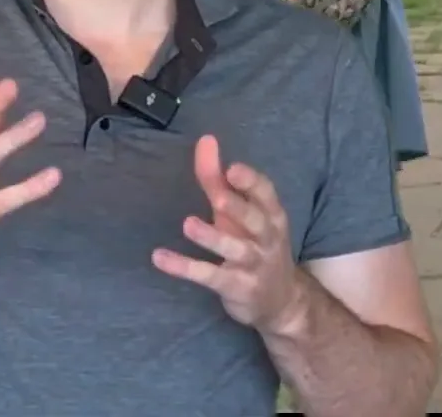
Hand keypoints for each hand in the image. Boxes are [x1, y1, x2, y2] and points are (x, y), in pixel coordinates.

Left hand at [152, 135, 303, 332]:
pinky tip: (160, 258)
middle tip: (219, 198)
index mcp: (271, 215)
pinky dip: (184, 267)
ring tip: (188, 224)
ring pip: (234, 249)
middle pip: (255, 220)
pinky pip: (209, 276)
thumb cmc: (256, 246)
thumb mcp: (239, 214)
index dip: (251, 182)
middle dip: (238, 208)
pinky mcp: (236, 286)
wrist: (281, 301)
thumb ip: (219, 179)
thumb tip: (205, 140)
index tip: (233, 168)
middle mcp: (266, 238)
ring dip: (212, 237)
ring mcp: (252, 264)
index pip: (267, 195)